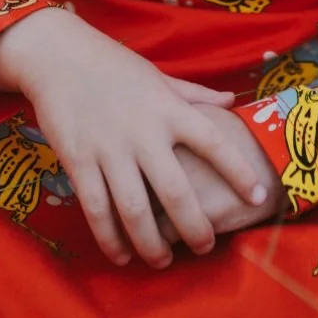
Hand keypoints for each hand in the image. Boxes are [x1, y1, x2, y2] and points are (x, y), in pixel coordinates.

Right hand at [0, 8, 269, 270]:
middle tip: (205, 247)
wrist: (58, 56)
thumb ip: (194, 94)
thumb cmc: (113, 65)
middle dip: (194, 227)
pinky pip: (97, 209)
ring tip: (161, 261)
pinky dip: (110, 238)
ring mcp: (110, 148)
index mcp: (168, 108)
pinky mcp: (79, 161)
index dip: (238, 171)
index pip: (214, 142)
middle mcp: (144, 132)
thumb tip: (232, 101)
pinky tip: (121, 255)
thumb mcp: (159, 75)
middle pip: (176, 191)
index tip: (259, 195)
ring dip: (151, 243)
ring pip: (134, 210)